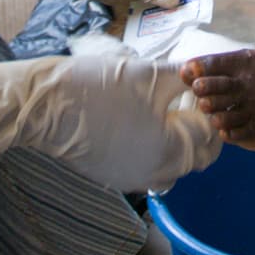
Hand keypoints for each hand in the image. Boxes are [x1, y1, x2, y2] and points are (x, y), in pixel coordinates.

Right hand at [0, 41, 220, 189]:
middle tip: (191, 99)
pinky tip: (144, 121)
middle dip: (200, 128)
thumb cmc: (99, 88)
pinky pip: (148, 166)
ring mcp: (133, 179)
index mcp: (173, 151)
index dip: (210, 107)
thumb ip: (184, 80)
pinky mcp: (113, 176)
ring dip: (180, 140)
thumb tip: (202, 76)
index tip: (204, 87)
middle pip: (197, 155)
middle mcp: (157, 173)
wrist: (44, 107)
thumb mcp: (151, 75)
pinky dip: (156, 147)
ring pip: (174, 163)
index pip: (210, 135)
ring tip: (169, 108)